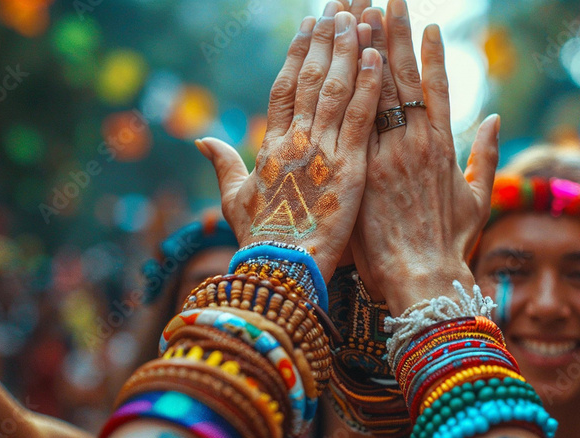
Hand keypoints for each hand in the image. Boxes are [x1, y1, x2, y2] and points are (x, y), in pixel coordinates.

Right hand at [196, 4, 382, 280]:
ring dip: (348, 50)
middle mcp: (295, 140)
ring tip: (359, 17)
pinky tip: (378, 56)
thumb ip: (223, 165)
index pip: (284, 88)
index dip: (297, 54)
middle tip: (338, 6)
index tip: (308, 26)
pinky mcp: (348, 166)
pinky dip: (369, 85)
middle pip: (311, 78)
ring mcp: (322, 151)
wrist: (280, 269)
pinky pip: (361, 117)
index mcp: (270, 146)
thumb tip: (202, 140)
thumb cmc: (259, 240)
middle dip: (325, 40)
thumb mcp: (234, 199)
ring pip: (336, 89)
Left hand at [350, 0, 500, 313]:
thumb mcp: (478, 201)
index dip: (430, 54)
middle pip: (403, 77)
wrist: (422, 278)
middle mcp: (418, 142)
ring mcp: (389, 153)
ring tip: (363, 10)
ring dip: (370, 48)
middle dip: (396, 33)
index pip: (436, 88)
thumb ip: (485, 157)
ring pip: (377, 89)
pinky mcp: (365, 169)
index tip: (428, 24)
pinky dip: (353, 88)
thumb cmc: (450, 245)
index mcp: (444, 148)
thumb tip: (490, 119)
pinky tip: (347, 61)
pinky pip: (356, 121)